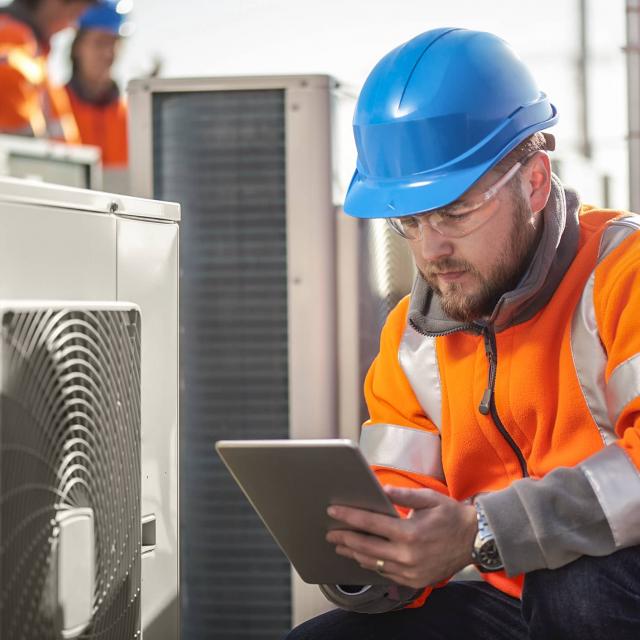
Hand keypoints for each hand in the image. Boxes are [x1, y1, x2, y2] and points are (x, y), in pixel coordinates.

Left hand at [325, 486, 477, 588]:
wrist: (475, 540)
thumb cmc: (451, 515)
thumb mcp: (429, 498)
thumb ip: (403, 495)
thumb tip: (381, 488)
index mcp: (410, 533)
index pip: (370, 524)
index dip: (349, 517)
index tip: (333, 511)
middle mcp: (408, 555)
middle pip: (366, 547)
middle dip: (345, 538)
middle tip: (329, 532)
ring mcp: (411, 571)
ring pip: (374, 564)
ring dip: (354, 553)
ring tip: (340, 545)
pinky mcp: (415, 581)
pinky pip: (387, 574)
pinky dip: (372, 565)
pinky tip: (362, 557)